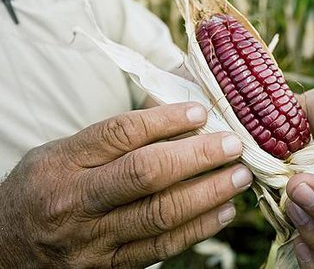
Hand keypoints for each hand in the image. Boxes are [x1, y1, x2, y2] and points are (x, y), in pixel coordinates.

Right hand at [0, 103, 251, 267]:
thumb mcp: (65, 152)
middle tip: (233, 145)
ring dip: (208, 194)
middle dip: (197, 157)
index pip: (120, 134)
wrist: (6, 246)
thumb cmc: (45, 189)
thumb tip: (176, 111)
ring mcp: (93, 240)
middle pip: (145, 175)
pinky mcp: (110, 267)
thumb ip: (115, 137)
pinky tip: (224, 211)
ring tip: (239, 177)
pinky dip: (197, 229)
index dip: (166, 120)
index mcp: (64, 163)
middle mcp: (76, 202)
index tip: (202, 111)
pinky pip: (161, 249)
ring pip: (159, 215)